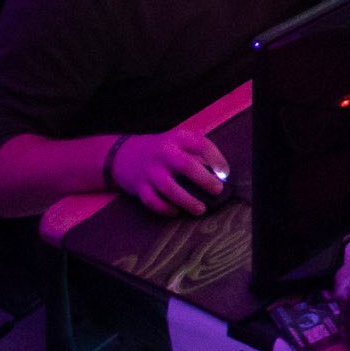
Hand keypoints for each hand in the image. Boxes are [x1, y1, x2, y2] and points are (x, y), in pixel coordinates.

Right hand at [110, 123, 231, 215]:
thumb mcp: (178, 143)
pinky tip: (176, 212)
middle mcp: (163, 153)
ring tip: (201, 209)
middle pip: (186, 166)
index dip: (217, 159)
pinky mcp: (139, 186)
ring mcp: (150, 170)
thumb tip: (219, 176)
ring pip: (169, 188)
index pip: (201, 144)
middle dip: (204, 180)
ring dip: (187, 201)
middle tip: (217, 191)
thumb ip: (196, 155)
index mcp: (177, 138)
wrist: (124, 154)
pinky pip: (153, 201)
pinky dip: (166, 209)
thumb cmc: (161, 151)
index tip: (225, 173)